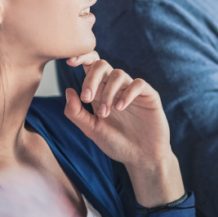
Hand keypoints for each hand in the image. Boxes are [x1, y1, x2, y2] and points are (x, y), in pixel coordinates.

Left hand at [64, 52, 183, 206]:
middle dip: (91, 78)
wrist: (142, 158)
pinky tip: (120, 108)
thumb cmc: (117, 144)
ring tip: (105, 113)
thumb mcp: (92, 130)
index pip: (91, 66)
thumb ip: (77, 113)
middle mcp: (116, 88)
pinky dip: (127, 94)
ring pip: (118, 74)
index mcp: (100, 92)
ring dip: (107, 92)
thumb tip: (68, 90)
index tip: (69, 62)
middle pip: (102, 65)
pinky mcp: (149, 96)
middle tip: (86, 98)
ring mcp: (133, 91)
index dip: (81, 58)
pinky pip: (138, 84)